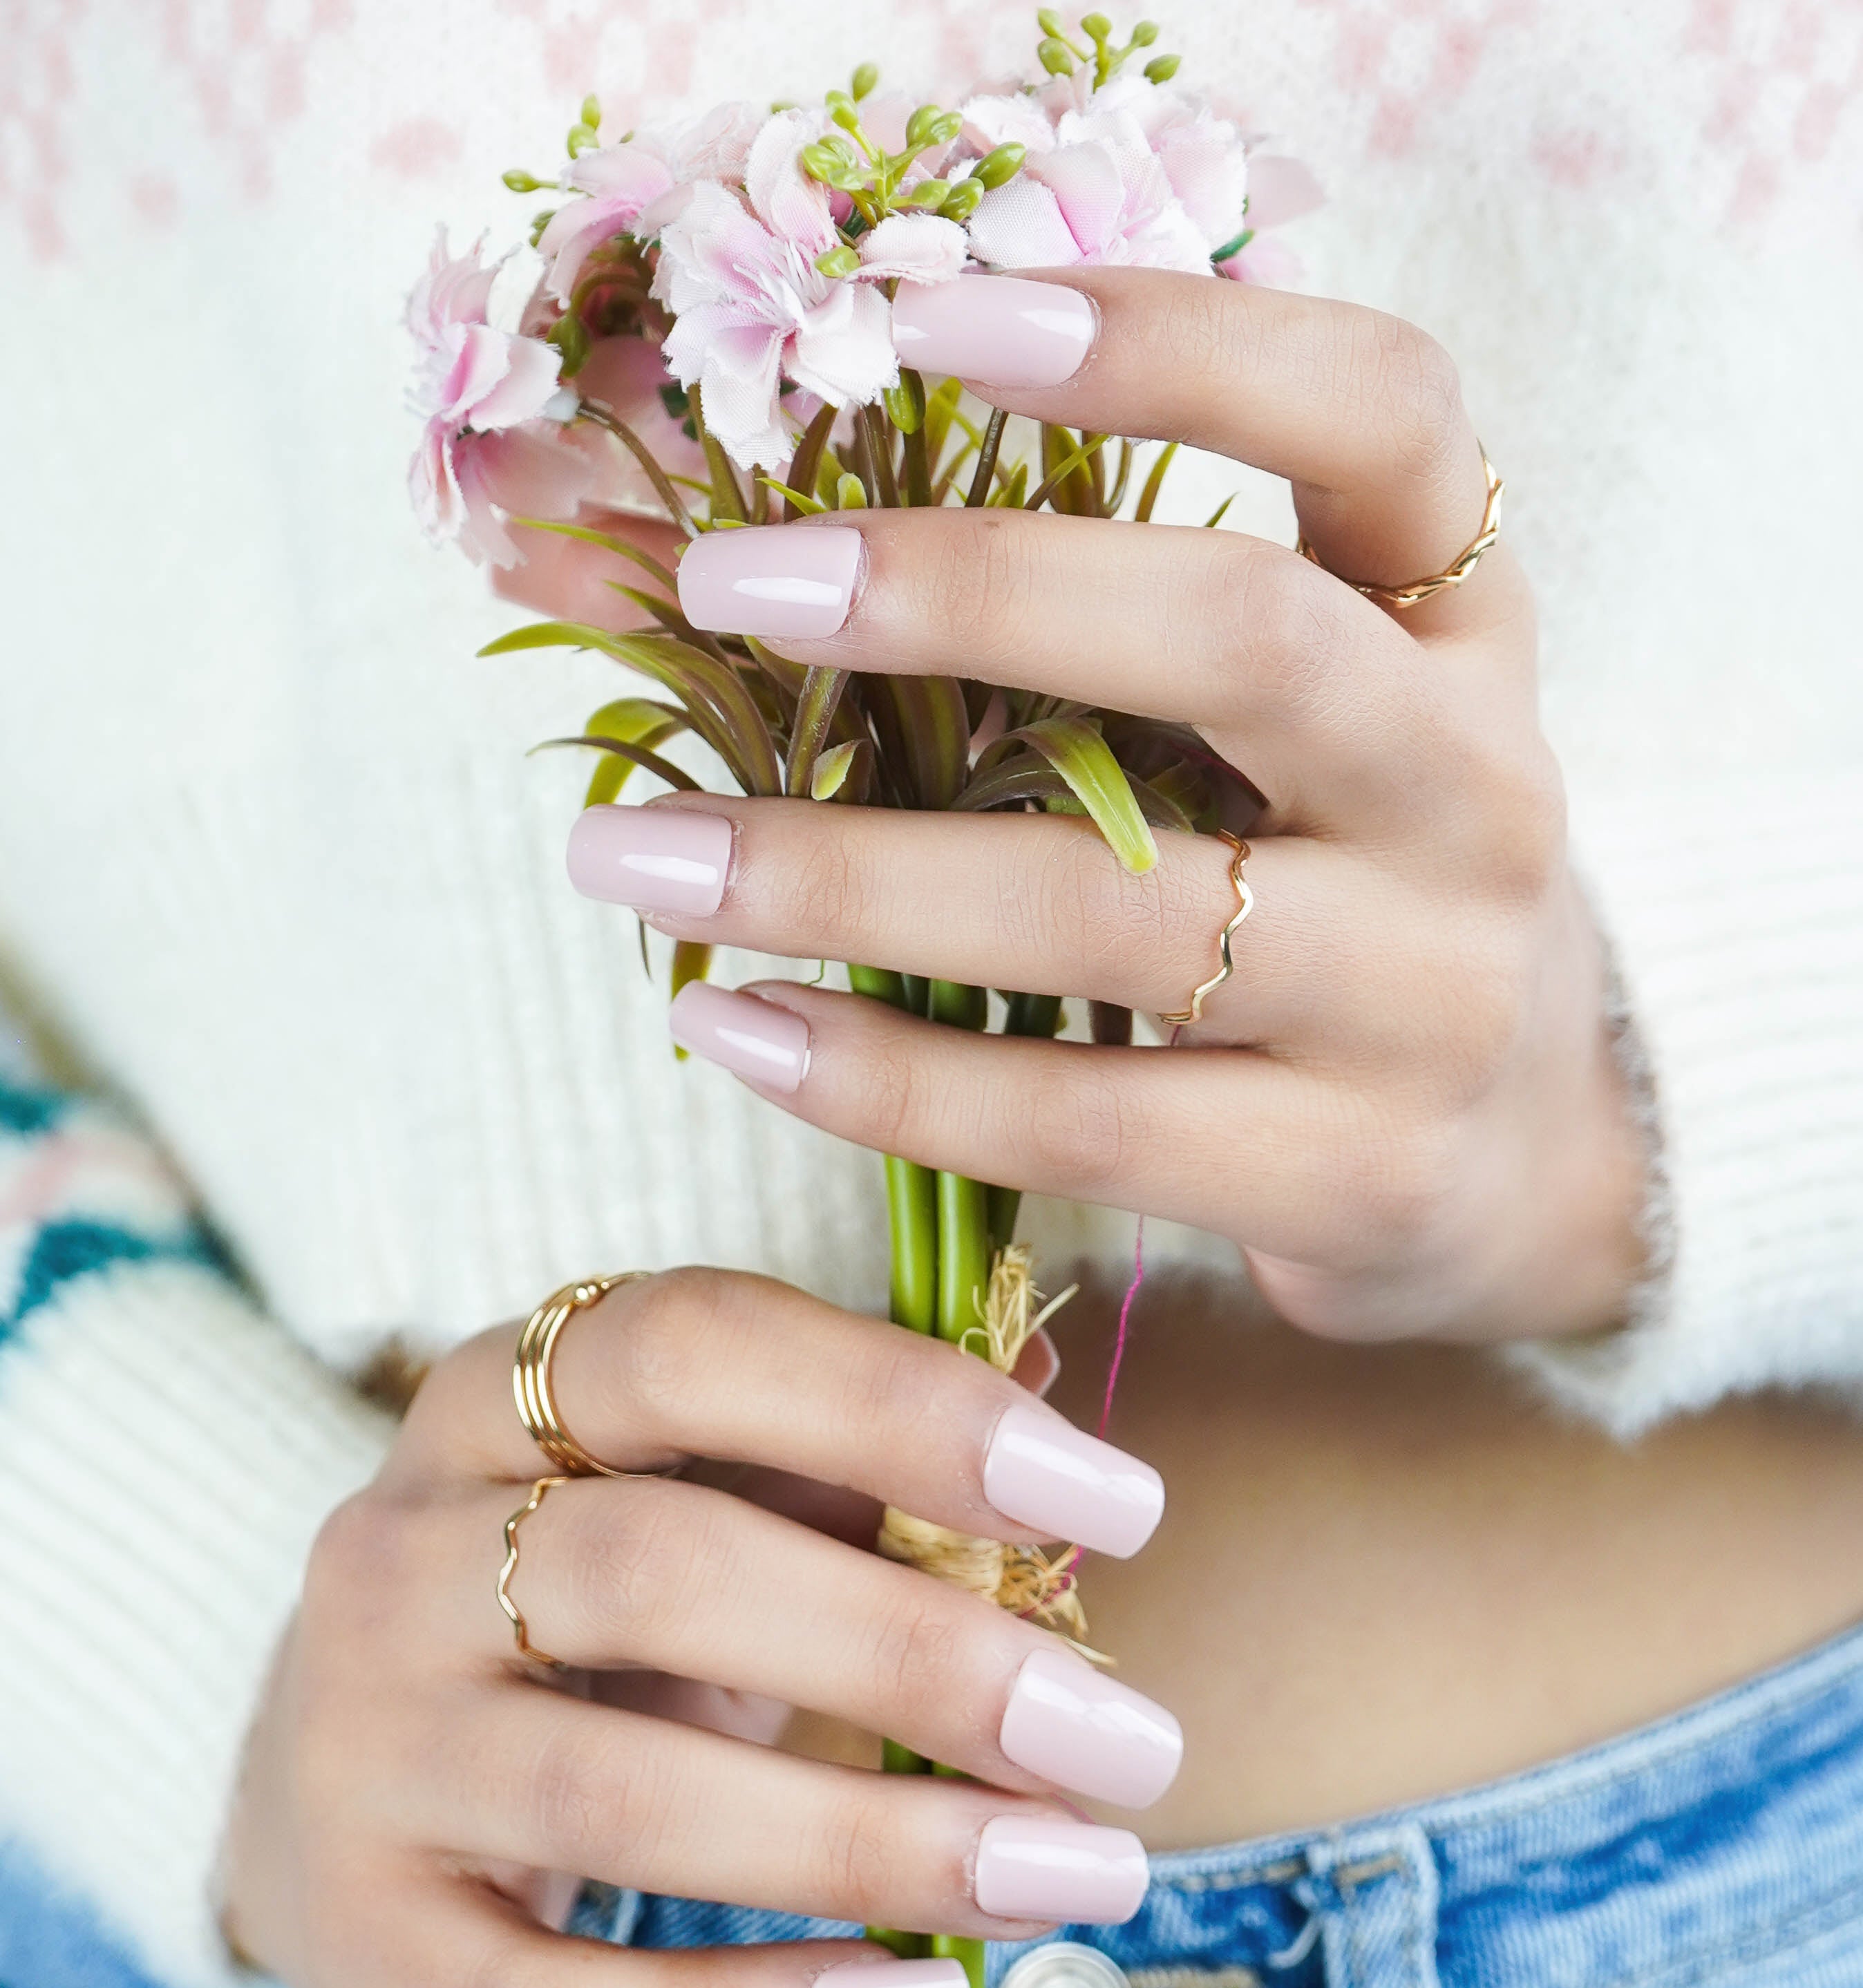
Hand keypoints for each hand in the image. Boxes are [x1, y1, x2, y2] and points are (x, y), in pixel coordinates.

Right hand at [221, 1268, 1177, 1987]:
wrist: (334, 1777)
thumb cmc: (580, 1610)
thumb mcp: (694, 1492)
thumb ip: (853, 1443)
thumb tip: (1052, 1376)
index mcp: (494, 1393)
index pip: (693, 1345)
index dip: (907, 1412)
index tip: (1120, 1508)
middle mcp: (399, 1551)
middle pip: (664, 1573)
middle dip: (921, 1659)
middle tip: (1133, 1742)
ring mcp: (363, 1749)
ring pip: (622, 1800)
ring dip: (876, 1848)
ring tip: (1077, 1875)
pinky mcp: (367, 1937)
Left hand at [539, 269, 1644, 1343]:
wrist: (1522, 1152)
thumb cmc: (1339, 888)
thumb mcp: (1286, 721)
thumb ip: (1087, 621)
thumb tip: (689, 538)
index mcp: (1461, 627)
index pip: (1382, 415)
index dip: (1178, 339)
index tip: (940, 310)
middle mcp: (1479, 790)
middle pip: (1243, 640)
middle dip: (970, 592)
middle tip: (731, 584)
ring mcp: (1433, 995)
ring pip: (1126, 916)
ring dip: (853, 879)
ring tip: (639, 855)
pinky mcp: (1357, 1175)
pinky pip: (1087, 1118)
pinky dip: (891, 1075)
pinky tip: (738, 1028)